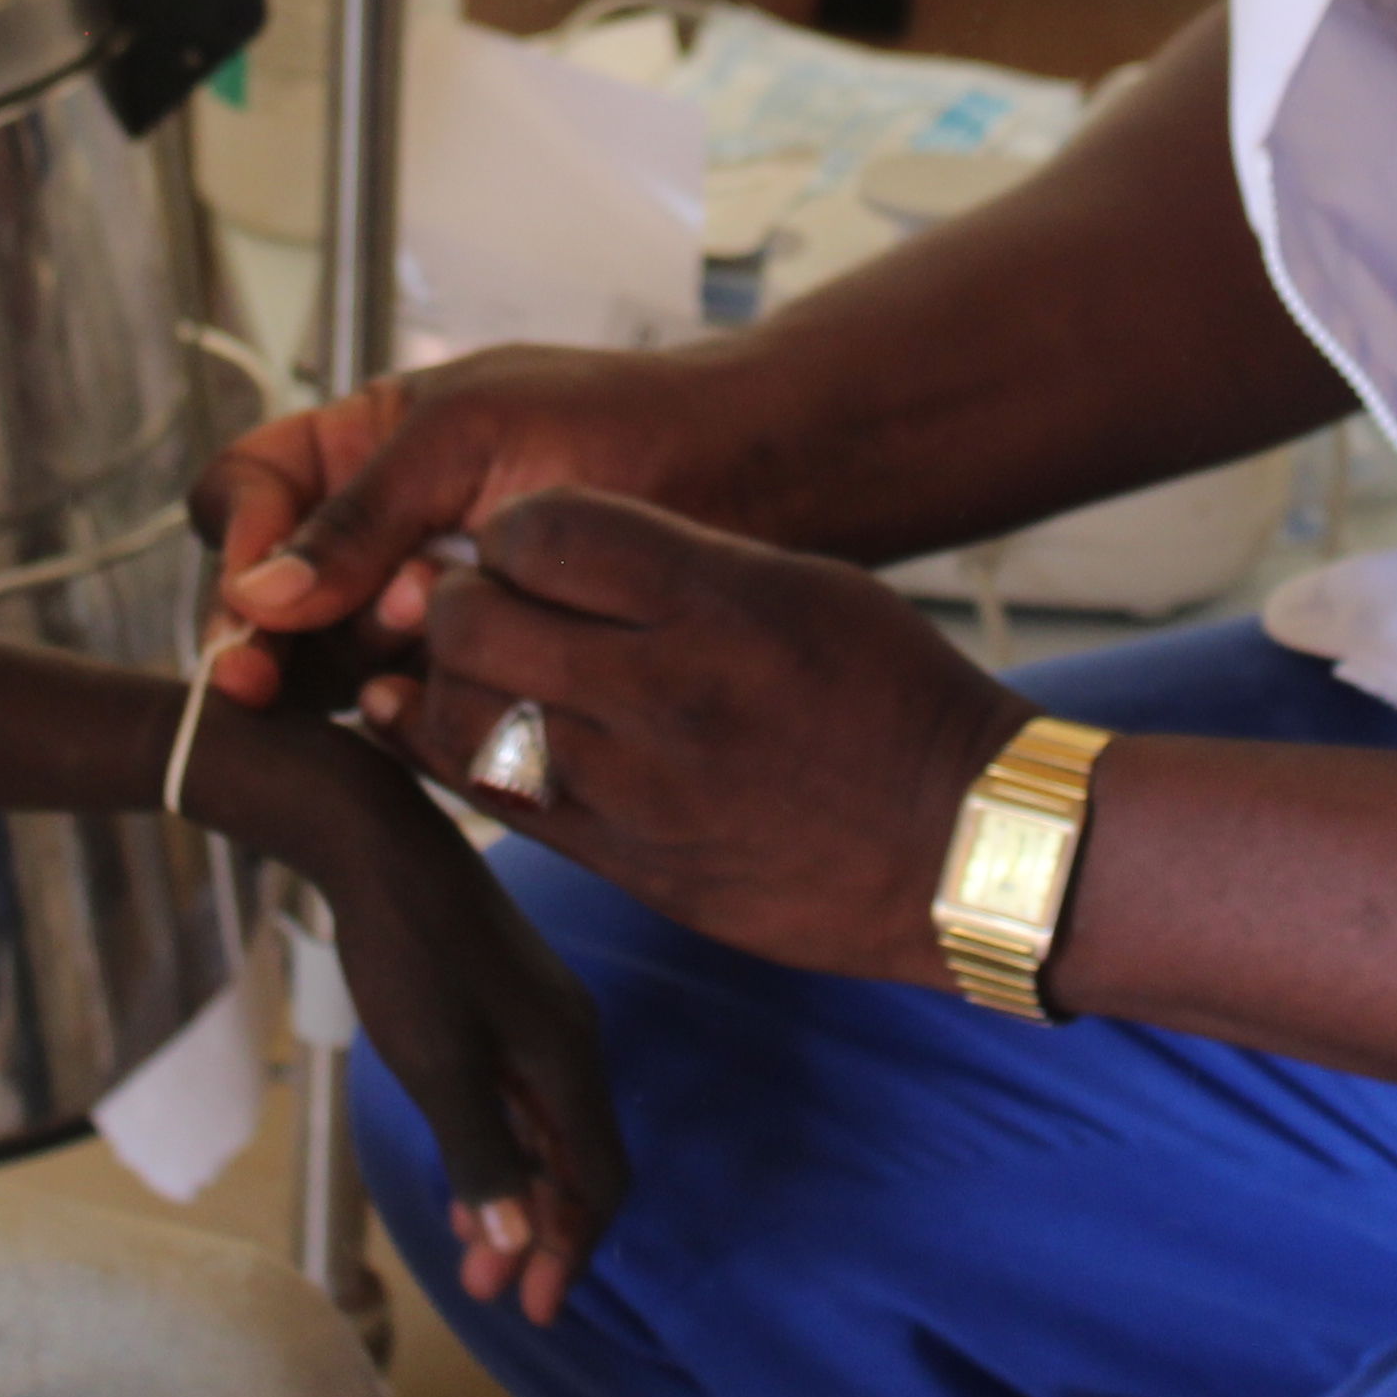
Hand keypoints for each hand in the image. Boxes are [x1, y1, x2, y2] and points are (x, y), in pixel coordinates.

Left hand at [186, 709, 624, 1321]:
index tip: (534, 1306)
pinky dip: (502, 1144)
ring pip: (546, 1127)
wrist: (378, 839)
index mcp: (567, 1055)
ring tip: (473, 1251)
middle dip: (540, 1232)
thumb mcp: (438, 1066)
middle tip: (497, 1293)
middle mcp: (570, 1036)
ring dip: (516, 1193)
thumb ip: (483, 1154)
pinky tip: (466, 1170)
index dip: (571, 1248)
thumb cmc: (407, 950)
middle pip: (576, 1158)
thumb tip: (518, 1242)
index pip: (595, 1176)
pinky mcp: (508, 997)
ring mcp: (542, 1014)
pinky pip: (522, 1093)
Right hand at [189, 343, 732, 710]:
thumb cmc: (614, 421)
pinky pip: (395, 706)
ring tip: (416, 631)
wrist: (742, 481)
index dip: (236, 541)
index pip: (242, 493)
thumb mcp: (468, 435)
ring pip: (322, 660)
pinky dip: (395, 709)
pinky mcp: (467, 671)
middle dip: (265, 634)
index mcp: (358, 445)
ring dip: (345, 662)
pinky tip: (425, 698)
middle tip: (266, 676)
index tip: (257, 591)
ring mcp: (416, 605)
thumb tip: (258, 595)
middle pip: (262, 596)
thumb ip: (361, 511)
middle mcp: (374, 530)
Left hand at [375, 491, 1028, 992]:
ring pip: (466, 721)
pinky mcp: (633, 866)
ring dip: (440, 684)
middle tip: (463, 601)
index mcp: (717, 601)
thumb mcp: (800, 585)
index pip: (545, 534)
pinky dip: (451, 759)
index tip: (518, 545)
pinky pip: (499, 805)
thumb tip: (553, 550)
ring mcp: (643, 790)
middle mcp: (669, 691)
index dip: (510, 531)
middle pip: (479, 623)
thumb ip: (676, 563)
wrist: (966, 843)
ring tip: (456, 667)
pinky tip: (431, 730)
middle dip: (451, 601)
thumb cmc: (891, 696)